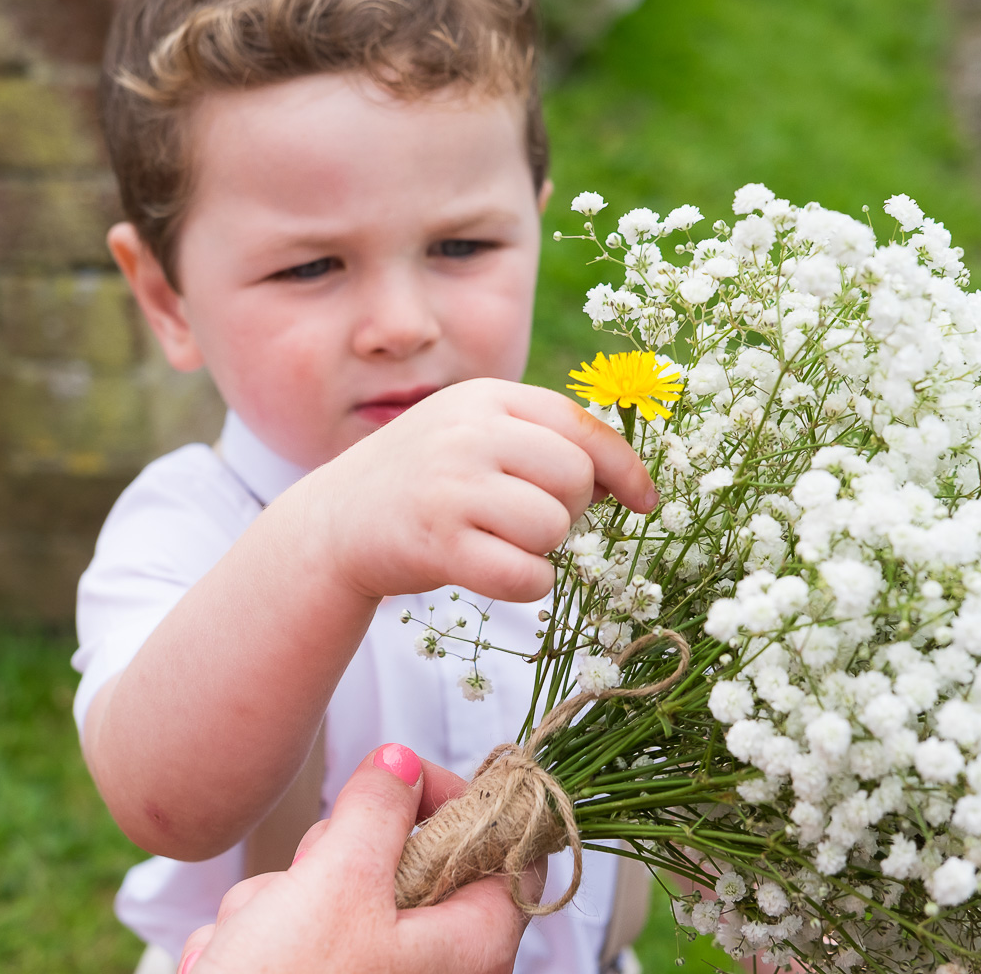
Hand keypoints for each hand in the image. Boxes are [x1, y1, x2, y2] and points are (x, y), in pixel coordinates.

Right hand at [178, 744, 541, 973]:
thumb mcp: (336, 883)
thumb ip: (376, 811)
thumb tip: (399, 764)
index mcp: (473, 944)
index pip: (501, 844)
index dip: (454, 797)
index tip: (400, 776)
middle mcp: (435, 969)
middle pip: (402, 864)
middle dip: (336, 857)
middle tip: (313, 876)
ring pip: (334, 897)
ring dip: (281, 903)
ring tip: (260, 939)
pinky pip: (296, 938)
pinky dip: (260, 939)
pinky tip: (236, 961)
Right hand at [299, 378, 656, 602]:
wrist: (336, 521)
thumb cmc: (428, 481)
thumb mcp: (476, 435)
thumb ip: (542, 442)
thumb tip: (623, 481)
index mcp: (487, 397)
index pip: (582, 425)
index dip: (625, 468)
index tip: (644, 501)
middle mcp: (468, 431)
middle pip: (574, 479)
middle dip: (568, 511)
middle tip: (528, 520)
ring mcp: (451, 485)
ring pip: (552, 527)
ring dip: (541, 549)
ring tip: (499, 540)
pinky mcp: (438, 542)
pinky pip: (527, 575)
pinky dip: (526, 583)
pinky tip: (494, 570)